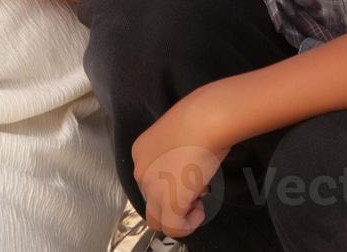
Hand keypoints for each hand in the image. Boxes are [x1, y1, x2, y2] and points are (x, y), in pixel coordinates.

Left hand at [131, 89, 230, 238]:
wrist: (205, 120)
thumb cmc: (199, 119)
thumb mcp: (179, 136)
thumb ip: (175, 156)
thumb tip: (188, 174)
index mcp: (141, 153)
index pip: (150, 180)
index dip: (172, 184)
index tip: (191, 178)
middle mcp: (141, 171)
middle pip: (151, 200)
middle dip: (174, 201)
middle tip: (195, 192)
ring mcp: (153, 188)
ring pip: (157, 220)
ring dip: (178, 217)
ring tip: (197, 204)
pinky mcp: (169, 202)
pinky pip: (173, 228)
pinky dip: (187, 226)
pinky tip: (199, 211)